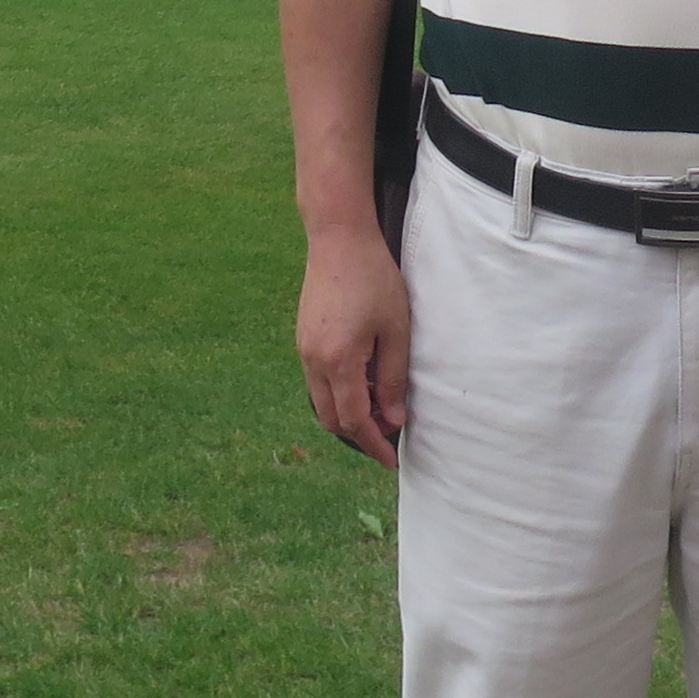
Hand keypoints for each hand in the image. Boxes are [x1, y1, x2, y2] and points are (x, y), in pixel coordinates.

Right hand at [297, 222, 411, 465]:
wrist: (338, 237)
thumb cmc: (374, 278)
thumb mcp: (396, 330)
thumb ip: (393, 378)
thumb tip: (393, 419)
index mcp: (338, 361)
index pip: (354, 420)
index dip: (374, 444)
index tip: (391, 460)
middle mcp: (312, 360)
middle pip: (331, 418)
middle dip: (360, 433)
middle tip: (391, 431)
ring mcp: (303, 349)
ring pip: (321, 400)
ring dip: (348, 412)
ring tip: (379, 406)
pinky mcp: (303, 338)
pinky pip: (317, 381)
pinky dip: (338, 392)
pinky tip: (362, 380)